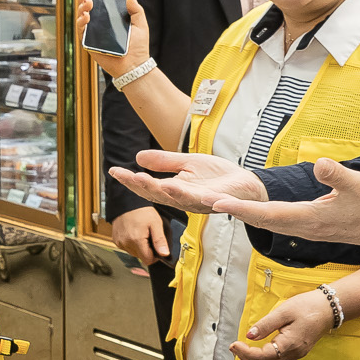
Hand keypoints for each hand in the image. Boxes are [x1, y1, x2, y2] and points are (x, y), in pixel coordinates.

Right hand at [73, 0, 150, 78]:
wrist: (134, 66)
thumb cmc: (138, 47)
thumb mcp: (141, 25)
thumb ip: (137, 11)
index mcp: (109, 20)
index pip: (98, 5)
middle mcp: (99, 26)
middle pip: (86, 9)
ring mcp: (93, 35)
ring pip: (81, 19)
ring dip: (81, 9)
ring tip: (87, 5)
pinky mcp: (89, 44)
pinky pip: (81, 32)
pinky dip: (81, 24)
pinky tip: (85, 17)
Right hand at [110, 151, 264, 215]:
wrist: (245, 184)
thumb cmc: (217, 176)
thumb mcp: (187, 163)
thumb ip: (164, 162)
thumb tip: (138, 158)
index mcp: (175, 190)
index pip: (148, 186)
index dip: (131, 180)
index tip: (114, 171)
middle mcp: (185, 199)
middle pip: (160, 194)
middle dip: (143, 186)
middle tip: (128, 176)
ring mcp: (202, 201)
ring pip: (181, 199)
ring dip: (168, 192)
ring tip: (154, 183)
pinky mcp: (220, 200)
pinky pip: (210, 201)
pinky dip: (203, 199)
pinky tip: (194, 193)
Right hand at [110, 206, 170, 266]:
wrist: (126, 201)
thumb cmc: (141, 211)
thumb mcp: (156, 223)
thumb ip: (160, 240)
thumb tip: (164, 254)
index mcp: (136, 240)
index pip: (147, 260)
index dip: (155, 256)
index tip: (157, 248)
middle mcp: (126, 243)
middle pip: (140, 257)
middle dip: (147, 250)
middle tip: (149, 237)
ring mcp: (120, 242)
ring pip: (133, 253)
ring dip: (139, 247)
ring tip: (141, 234)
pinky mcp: (116, 240)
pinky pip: (126, 248)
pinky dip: (131, 243)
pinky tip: (134, 233)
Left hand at [204, 156, 359, 256]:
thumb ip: (338, 175)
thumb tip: (318, 163)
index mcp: (310, 218)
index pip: (269, 213)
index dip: (243, 208)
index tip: (219, 203)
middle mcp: (303, 227)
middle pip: (262, 220)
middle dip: (235, 211)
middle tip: (208, 202)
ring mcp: (306, 229)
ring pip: (268, 222)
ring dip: (245, 213)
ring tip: (220, 205)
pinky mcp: (311, 227)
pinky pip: (278, 222)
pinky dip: (261, 214)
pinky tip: (252, 210)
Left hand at [234, 291, 333, 359]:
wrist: (329, 308)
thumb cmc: (307, 306)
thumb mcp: (283, 311)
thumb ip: (265, 325)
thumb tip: (249, 336)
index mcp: (290, 344)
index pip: (263, 356)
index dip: (246, 353)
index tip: (233, 344)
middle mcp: (294, 353)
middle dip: (247, 358)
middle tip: (234, 348)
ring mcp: (298, 354)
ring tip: (243, 350)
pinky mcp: (299, 351)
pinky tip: (259, 352)